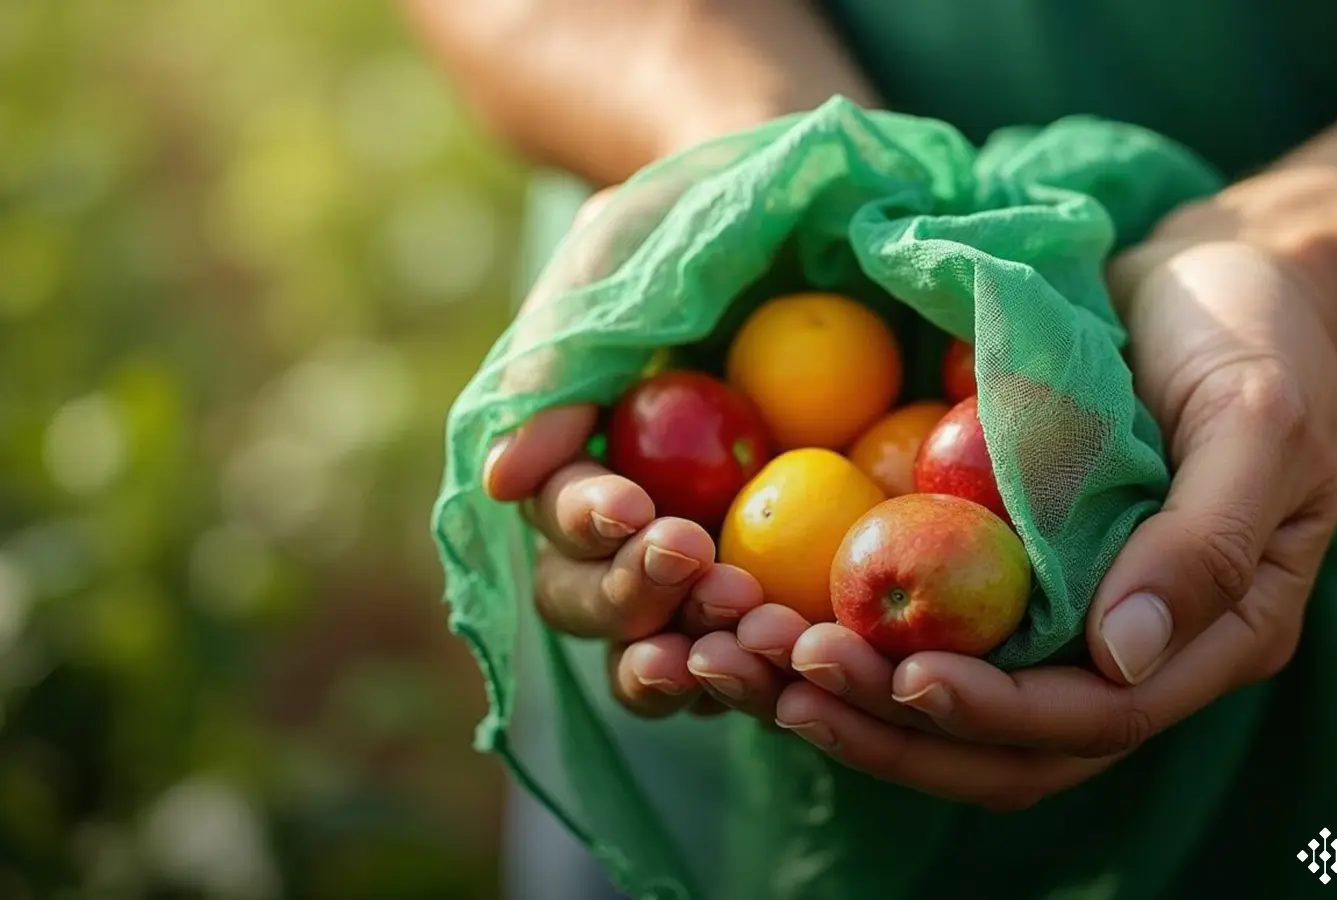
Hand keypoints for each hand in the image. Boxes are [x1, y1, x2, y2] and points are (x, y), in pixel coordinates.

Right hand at [483, 189, 765, 718]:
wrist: (800, 209)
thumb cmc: (692, 215)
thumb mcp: (623, 251)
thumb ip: (562, 357)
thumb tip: (500, 483)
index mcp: (575, 459)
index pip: (563, 515)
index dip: (587, 524)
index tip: (633, 510)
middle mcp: (626, 530)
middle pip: (598, 603)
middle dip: (635, 599)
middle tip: (696, 567)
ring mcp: (701, 561)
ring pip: (672, 645)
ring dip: (702, 651)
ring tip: (753, 633)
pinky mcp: (780, 573)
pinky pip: (765, 639)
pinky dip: (776, 659)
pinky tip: (809, 650)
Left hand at [707, 237, 1336, 809]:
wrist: (1215, 271)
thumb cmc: (1253, 332)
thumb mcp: (1257, 416)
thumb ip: (1207, 542)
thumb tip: (1123, 659)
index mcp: (1214, 635)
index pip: (1095, 716)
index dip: (997, 712)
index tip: (905, 673)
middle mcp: (1135, 649)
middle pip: (1006, 743)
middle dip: (893, 725)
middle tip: (788, 679)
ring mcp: (1067, 615)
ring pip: (955, 703)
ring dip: (854, 700)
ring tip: (748, 662)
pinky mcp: (1009, 571)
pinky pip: (929, 631)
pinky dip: (853, 635)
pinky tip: (769, 611)